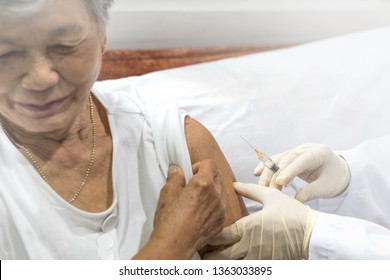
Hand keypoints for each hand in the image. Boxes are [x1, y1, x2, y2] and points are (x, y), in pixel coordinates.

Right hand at [134, 160, 225, 258]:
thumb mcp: (167, 192)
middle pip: (217, 175)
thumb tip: (177, 168)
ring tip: (197, 198)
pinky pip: (221, 205)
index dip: (198, 165)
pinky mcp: (221, 221)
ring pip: (221, 190)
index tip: (190, 174)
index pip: (209, 164)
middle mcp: (217, 194)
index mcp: (204, 183)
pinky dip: (214, 203)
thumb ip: (175, 176)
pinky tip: (200, 211)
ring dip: (212, 189)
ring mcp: (221, 209)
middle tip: (193, 184)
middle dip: (206, 176)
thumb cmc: (170, 219)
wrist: (175, 245)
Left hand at [204, 182, 318, 259]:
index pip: (219, 236)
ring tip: (216, 258)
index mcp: (248, 228)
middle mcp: (249, 246)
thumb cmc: (292, 213)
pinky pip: (246, 270)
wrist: (313, 234)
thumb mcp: (271, 196)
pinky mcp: (267, 265)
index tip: (204, 233)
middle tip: (204, 250)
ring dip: (221, 263)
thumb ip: (250, 190)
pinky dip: (237, 267)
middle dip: (209, 254)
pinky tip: (235, 261)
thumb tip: (233, 184)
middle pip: (220, 257)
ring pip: (231, 267)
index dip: (208, 237)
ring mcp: (258, 258)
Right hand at [254, 143, 350, 202]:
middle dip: (274, 173)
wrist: (339, 170)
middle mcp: (305, 149)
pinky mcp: (290, 156)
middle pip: (286, 159)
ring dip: (268, 172)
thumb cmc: (335, 178)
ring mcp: (297, 151)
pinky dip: (266, 167)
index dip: (289, 170)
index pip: (301, 161)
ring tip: (261, 185)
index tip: (280, 182)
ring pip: (278, 159)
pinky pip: (276, 160)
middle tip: (266, 189)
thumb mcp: (327, 187)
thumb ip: (311, 192)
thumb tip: (295, 201)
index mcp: (318, 153)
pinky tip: (256, 173)